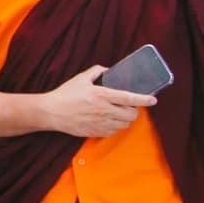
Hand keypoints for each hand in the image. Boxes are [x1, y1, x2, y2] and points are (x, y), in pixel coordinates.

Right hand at [40, 66, 155, 137]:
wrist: (50, 112)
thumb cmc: (64, 95)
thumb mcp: (80, 78)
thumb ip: (97, 72)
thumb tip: (109, 71)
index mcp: (101, 95)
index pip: (129, 98)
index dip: (144, 99)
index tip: (153, 99)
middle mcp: (103, 110)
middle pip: (131, 114)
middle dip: (134, 110)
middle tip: (129, 105)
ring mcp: (100, 123)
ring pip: (124, 124)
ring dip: (124, 119)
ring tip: (117, 113)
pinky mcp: (95, 132)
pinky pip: (114, 131)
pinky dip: (114, 126)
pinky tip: (107, 120)